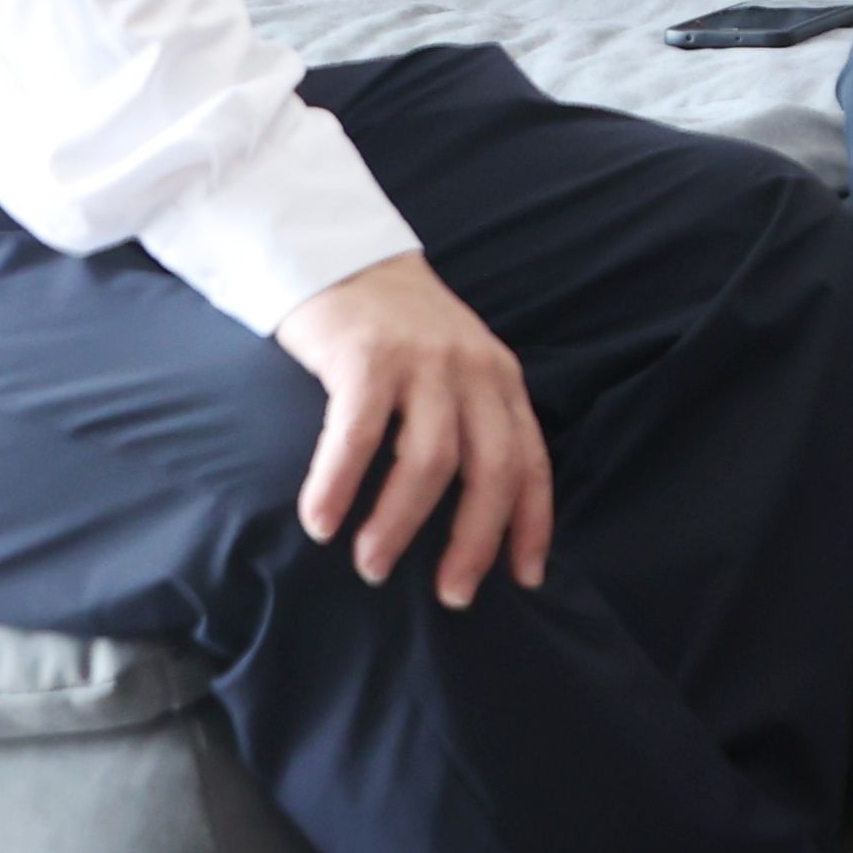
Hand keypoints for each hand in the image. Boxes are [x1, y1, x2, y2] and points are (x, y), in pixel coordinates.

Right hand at [272, 253, 550, 608]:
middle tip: (450, 595)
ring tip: (372, 566)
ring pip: (429, 461)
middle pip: (492, 470)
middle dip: (474, 542)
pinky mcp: (367, 357)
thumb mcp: (453, 371)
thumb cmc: (394, 333)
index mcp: (501, 381)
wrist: (341, 257)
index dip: (532, 524)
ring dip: (401, 524)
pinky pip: (358, 435)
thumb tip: (467, 515)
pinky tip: (320, 524)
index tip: (525, 580)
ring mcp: (424, 362)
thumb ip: (467, 424)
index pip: (532, 462)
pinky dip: (339, 485)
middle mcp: (475, 371)